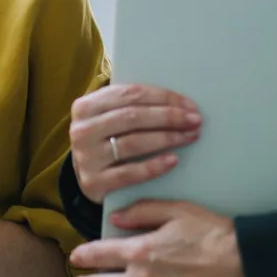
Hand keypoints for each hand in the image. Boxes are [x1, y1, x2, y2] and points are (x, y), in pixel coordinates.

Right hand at [69, 84, 201, 203]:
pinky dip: (154, 165)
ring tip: (189, 136)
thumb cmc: (105, 139)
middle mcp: (82, 130)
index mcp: (85, 106)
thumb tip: (176, 101)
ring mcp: (86, 157)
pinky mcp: (94, 183)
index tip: (189, 104)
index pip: (129, 94)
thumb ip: (128, 105)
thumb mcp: (107, 116)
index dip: (162, 97)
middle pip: (132, 117)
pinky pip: (130, 173)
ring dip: (167, 138)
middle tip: (195, 120)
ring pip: (133, 143)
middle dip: (168, 117)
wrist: (87, 175)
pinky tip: (173, 160)